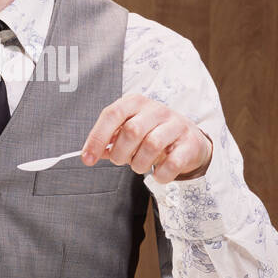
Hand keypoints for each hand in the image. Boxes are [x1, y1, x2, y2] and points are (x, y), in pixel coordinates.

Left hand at [80, 95, 212, 181]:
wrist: (189, 139)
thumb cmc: (153, 133)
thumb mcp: (129, 130)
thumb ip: (110, 140)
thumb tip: (90, 153)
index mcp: (136, 102)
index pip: (112, 114)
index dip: (97, 138)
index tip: (87, 158)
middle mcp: (156, 110)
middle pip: (131, 130)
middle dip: (120, 153)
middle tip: (122, 160)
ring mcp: (176, 125)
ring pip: (151, 145)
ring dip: (139, 164)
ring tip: (139, 165)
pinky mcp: (190, 143)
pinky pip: (172, 163)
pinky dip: (160, 174)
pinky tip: (157, 174)